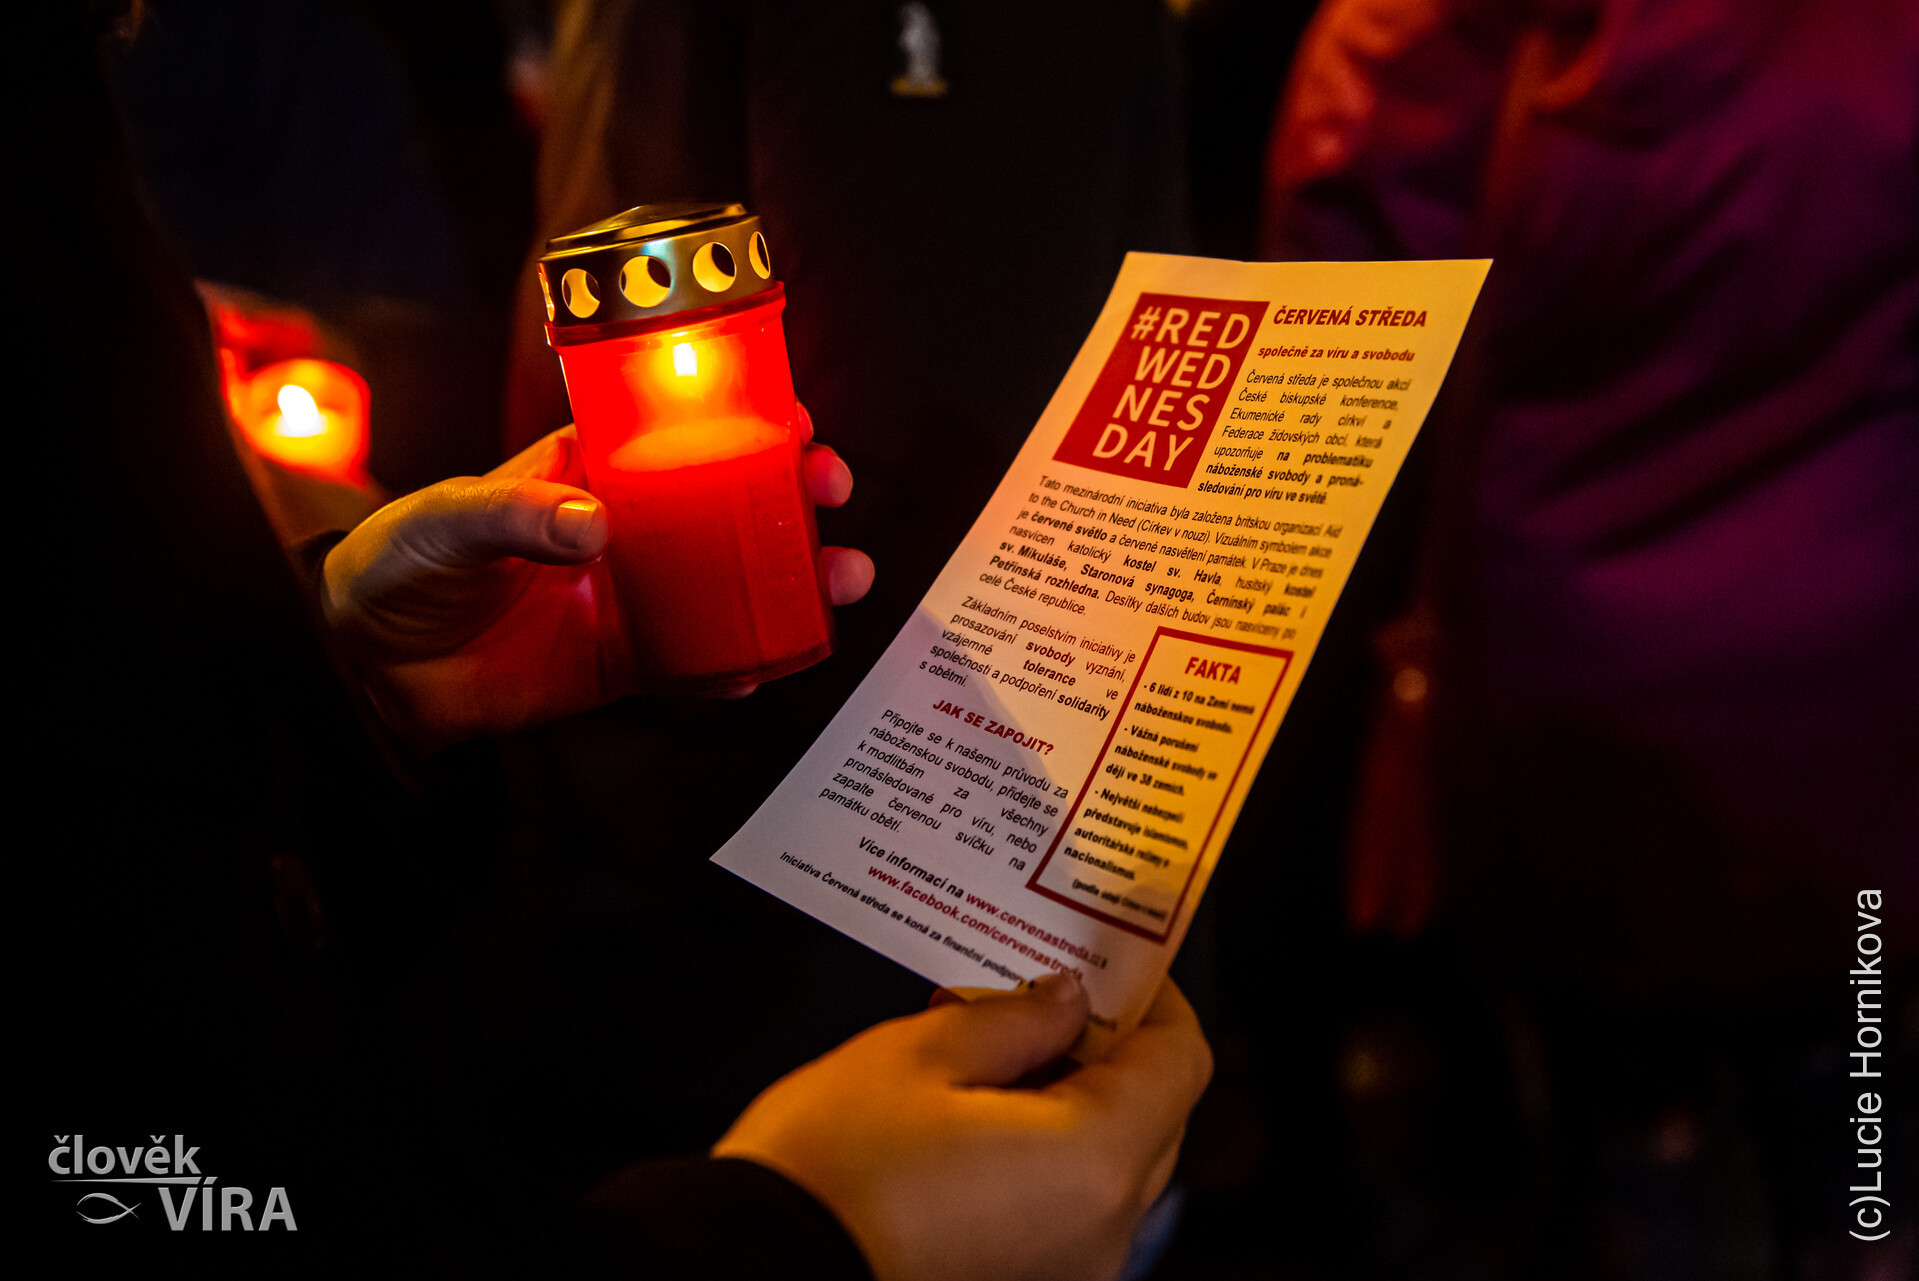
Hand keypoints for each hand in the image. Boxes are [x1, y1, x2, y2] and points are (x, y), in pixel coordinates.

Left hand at [321, 416, 871, 749]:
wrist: (369, 670)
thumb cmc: (397, 565)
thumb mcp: (445, 521)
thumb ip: (515, 517)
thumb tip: (596, 529)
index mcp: (586, 471)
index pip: (676, 433)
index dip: (740, 419)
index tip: (792, 417)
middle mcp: (622, 529)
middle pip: (726, 503)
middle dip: (790, 494)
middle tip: (829, 490)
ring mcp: (629, 597)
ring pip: (730, 583)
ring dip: (791, 578)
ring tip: (841, 576)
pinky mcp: (623, 663)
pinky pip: (697, 662)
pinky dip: (740, 663)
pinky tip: (776, 658)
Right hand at [713, 976, 1211, 1280]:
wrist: (758, 1267)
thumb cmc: (834, 1169)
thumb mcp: (923, 1054)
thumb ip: (1015, 1019)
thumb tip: (1065, 1000)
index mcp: (1095, 1161)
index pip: (1180, 1060)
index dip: (1154, 997)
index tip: (1110, 961)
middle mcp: (1101, 1231)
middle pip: (1153, 1114)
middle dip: (1105, 1046)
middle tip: (1036, 995)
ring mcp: (1066, 1271)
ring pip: (1108, 1165)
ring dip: (1070, 1100)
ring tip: (983, 1051)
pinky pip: (1064, 1209)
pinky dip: (1042, 1155)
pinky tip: (970, 1116)